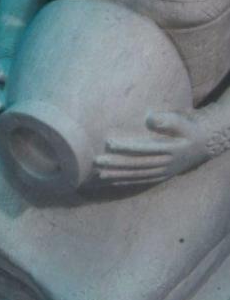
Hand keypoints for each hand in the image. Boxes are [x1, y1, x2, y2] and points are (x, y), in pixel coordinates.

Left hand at [95, 110, 215, 187]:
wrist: (203, 145)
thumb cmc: (189, 129)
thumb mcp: (183, 122)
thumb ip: (168, 120)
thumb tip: (149, 118)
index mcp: (172, 149)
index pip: (146, 148)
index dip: (127, 146)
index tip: (109, 143)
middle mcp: (167, 164)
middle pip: (138, 164)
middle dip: (116, 163)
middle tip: (96, 161)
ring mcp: (164, 172)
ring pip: (138, 174)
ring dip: (118, 174)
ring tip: (99, 173)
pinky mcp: (161, 176)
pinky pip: (142, 180)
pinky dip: (127, 181)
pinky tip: (111, 181)